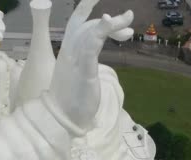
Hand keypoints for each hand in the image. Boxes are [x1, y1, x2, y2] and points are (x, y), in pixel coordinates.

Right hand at [46, 0, 132, 135]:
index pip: (75, 24)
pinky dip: (100, 30)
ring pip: (89, 31)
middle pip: (81, 23)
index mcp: (67, 52)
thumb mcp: (82, 74)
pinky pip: (90, 46)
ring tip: (128, 17)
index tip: (105, 9)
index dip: (85, 9)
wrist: (62, 118)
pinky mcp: (83, 70)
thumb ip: (90, 59)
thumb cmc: (72, 99)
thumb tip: (99, 56)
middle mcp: (68, 52)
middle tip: (126, 14)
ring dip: (111, 22)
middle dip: (95, 10)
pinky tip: (108, 21)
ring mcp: (75, 60)